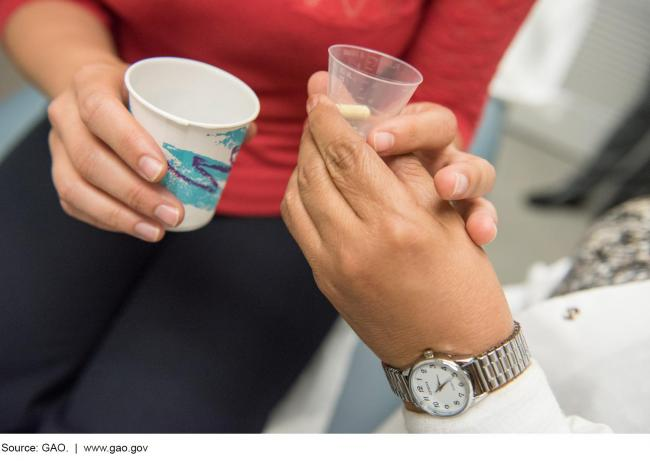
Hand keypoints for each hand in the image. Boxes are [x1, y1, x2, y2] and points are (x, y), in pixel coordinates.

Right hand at [47, 60, 256, 241]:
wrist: (91, 90)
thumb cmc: (136, 92)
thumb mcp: (160, 85)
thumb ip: (201, 106)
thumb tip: (248, 130)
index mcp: (89, 83)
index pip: (101, 112)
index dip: (128, 143)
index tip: (162, 172)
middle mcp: (65, 114)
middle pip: (90, 158)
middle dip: (134, 193)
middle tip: (174, 214)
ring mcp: (57, 146)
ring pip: (76, 187)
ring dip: (120, 215)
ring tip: (158, 230)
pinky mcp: (58, 171)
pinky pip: (73, 203)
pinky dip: (106, 220)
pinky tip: (138, 228)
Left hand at [282, 95, 511, 368]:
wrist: (447, 358)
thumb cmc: (464, 290)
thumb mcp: (451, 222)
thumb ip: (411, 176)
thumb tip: (376, 139)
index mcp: (398, 223)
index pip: (348, 154)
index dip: (330, 116)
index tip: (322, 93)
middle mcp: (356, 244)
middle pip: (315, 170)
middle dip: (312, 132)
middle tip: (315, 109)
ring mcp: (332, 266)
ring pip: (297, 196)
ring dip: (302, 162)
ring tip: (315, 143)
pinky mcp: (323, 281)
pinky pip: (298, 225)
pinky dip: (299, 195)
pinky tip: (313, 183)